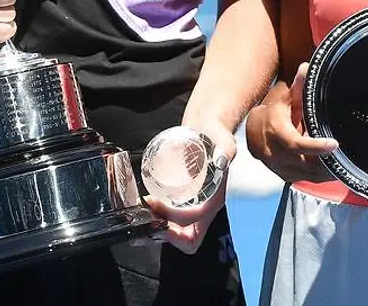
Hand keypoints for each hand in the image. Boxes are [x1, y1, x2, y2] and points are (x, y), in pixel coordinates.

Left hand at [142, 119, 235, 253]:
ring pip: (174, 231)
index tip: (158, 211)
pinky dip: (155, 215)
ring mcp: (191, 205)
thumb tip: (221, 162)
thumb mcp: (222, 140)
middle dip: (162, 232)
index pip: (194, 233)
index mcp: (213, 201)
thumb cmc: (215, 135)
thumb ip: (225, 149)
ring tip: (142, 207)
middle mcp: (203, 208)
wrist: (207, 128)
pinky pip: (168, 217)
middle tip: (146, 212)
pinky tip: (145, 201)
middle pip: (184, 239)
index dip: (176, 231)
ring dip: (156, 225)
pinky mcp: (181, 198)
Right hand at [243, 64, 337, 183]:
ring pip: (306, 175)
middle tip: (345, 158)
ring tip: (342, 166)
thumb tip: (307, 68)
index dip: (315, 146)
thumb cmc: (274, 112)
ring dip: (324, 173)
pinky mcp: (283, 175)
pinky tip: (332, 172)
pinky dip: (318, 177)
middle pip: (305, 164)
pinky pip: (304, 179)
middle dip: (326, 163)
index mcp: (277, 133)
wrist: (254, 131)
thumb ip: (298, 87)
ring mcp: (278, 167)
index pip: (296, 144)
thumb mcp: (284, 98)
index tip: (334, 144)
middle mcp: (274, 154)